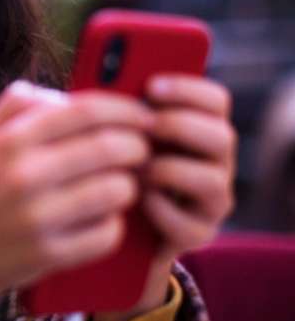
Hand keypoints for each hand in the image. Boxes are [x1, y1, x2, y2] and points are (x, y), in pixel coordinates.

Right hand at [0, 81, 155, 299]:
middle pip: (110, 148)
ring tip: (118, 183)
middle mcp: (22, 175)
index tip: (144, 114)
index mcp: (10, 140)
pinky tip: (100, 217)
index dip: (126, 109)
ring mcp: (37, 218)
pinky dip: (113, 223)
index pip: (85, 111)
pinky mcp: (50, 254)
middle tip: (140, 150)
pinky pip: (109, 232)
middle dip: (137, 146)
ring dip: (127, 185)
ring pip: (117, 190)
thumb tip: (67, 95)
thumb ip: (19, 102)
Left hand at [89, 75, 235, 320]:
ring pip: (213, 181)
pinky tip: (137, 201)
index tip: (151, 86)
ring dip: (170, 170)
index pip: (215, 100)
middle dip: (181, 126)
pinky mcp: (197, 234)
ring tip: (137, 168)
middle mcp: (214, 162)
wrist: (106, 223)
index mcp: (198, 128)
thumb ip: (116, 111)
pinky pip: (189, 224)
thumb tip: (98, 87)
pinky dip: (161, 211)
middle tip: (146, 126)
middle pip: (222, 136)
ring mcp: (210, 201)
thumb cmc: (109, 164)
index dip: (188, 89)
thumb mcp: (111, 134)